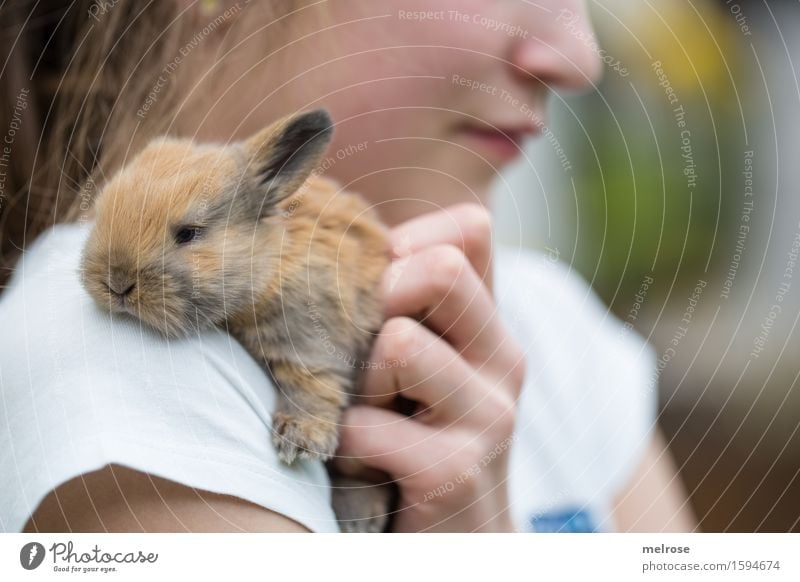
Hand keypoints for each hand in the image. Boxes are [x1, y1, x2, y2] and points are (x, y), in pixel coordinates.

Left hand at [334, 203, 525, 531]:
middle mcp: (504, 358)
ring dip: (357, 383)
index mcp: (492, 323)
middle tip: (367, 358)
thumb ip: (410, 300)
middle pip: (439, 269)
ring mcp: (488, 414)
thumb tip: (350, 238)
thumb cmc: (424, 435)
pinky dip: (343, 445)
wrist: (460, 537)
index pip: (467, 229)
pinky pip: (364, 425)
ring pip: (398, 342)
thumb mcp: (428, 360)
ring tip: (367, 417)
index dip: (404, 244)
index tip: (377, 292)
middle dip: (379, 302)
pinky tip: (362, 466)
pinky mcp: (456, 469)